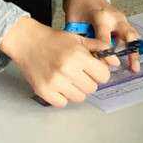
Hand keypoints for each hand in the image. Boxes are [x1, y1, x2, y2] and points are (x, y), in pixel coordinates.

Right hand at [0, 18, 114, 107]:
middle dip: (88, 81)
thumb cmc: (53, 39)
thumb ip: (98, 48)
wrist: (26, 41)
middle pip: (92, 88)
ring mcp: (55, 82)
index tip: (93, 69)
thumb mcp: (78, 38)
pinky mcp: (44, 91)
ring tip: (68, 79)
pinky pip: (63, 103)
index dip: (100, 72)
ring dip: (76, 90)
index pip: (103, 75)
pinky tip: (58, 85)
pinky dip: (62, 97)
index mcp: (78, 55)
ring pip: (79, 98)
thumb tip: (115, 61)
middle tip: (79, 73)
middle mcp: (67, 70)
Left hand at [63, 0, 141, 72]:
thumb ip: (81, 39)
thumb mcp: (74, 22)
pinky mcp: (124, 22)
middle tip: (133, 67)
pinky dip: (133, 47)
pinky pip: (131, 35)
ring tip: (135, 68)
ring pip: (132, 35)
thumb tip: (87, 59)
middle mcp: (115, 17)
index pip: (105, 40)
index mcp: (101, 17)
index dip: (105, 55)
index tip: (105, 68)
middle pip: (127, 34)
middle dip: (131, 51)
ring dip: (135, 51)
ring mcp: (121, 19)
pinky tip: (132, 61)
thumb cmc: (78, 8)